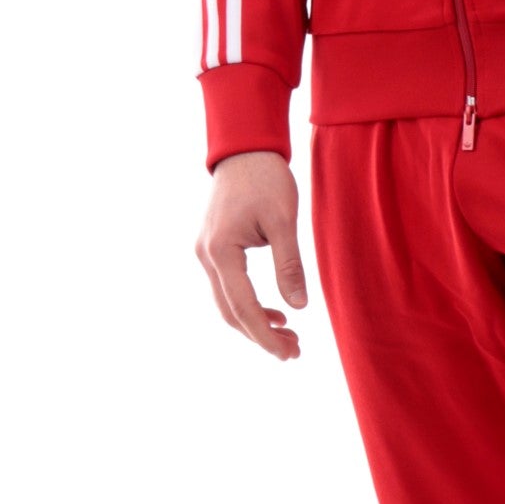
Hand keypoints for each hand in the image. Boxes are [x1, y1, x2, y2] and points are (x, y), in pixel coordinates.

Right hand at [196, 150, 308, 359]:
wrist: (244, 149)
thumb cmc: (266, 179)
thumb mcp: (284, 221)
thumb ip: (290, 265)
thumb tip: (299, 308)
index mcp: (221, 251)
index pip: (243, 308)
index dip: (265, 336)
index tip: (289, 354)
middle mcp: (206, 256)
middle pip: (230, 312)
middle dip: (261, 336)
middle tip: (294, 351)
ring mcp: (205, 252)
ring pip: (226, 303)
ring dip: (255, 323)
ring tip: (289, 336)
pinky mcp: (213, 248)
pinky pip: (227, 288)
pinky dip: (248, 305)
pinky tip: (275, 313)